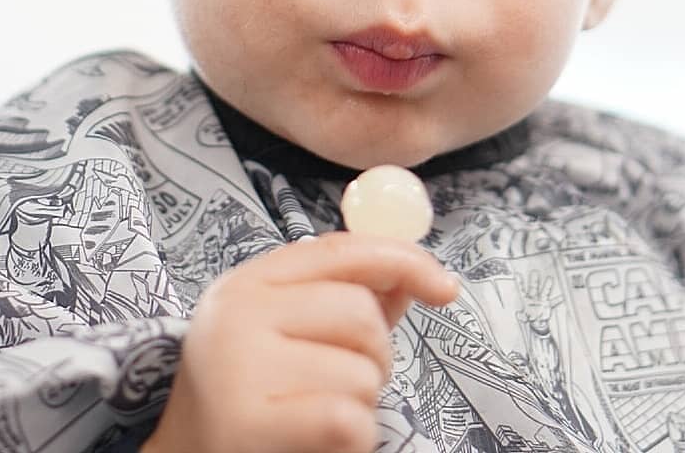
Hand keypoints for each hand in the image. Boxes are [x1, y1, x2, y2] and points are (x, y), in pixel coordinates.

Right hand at [142, 231, 458, 452]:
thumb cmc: (251, 395)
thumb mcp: (286, 333)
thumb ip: (344, 299)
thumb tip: (412, 273)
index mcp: (249, 281)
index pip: (341, 250)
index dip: (403, 260)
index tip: (446, 287)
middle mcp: (238, 312)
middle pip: (359, 312)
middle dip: (376, 355)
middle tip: (348, 383)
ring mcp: (238, 365)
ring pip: (360, 372)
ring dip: (361, 403)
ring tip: (318, 415)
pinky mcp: (247, 421)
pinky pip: (348, 420)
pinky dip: (355, 439)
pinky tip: (320, 442)